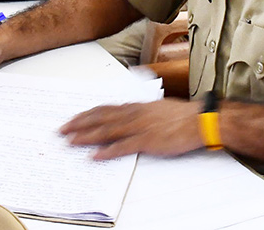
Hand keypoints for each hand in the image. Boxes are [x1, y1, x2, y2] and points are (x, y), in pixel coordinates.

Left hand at [59, 99, 204, 159]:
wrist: (200, 120)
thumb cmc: (183, 116)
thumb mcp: (160, 108)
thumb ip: (144, 112)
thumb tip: (133, 114)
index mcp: (138, 106)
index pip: (107, 108)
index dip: (88, 114)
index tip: (75, 118)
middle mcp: (135, 114)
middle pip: (101, 117)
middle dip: (80, 123)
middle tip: (63, 129)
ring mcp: (140, 126)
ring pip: (107, 130)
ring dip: (87, 136)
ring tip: (71, 141)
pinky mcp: (147, 140)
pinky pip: (122, 146)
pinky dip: (107, 151)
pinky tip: (95, 156)